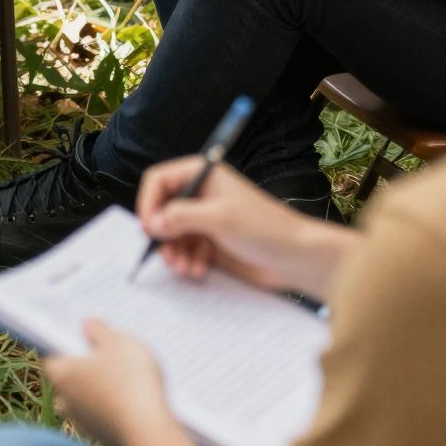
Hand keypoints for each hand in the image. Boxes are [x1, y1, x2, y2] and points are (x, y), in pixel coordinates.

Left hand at [45, 320, 170, 445]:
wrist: (148, 431)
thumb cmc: (130, 379)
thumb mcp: (118, 343)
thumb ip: (100, 331)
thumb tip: (86, 325)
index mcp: (61, 373)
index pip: (54, 356)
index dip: (70, 346)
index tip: (85, 337)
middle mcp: (65, 401)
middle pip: (70, 379)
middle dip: (86, 369)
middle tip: (111, 354)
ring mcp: (82, 423)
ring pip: (87, 400)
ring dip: (101, 391)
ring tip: (129, 377)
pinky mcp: (102, 439)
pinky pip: (104, 418)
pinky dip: (114, 409)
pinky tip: (136, 400)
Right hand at [136, 157, 322, 290]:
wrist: (297, 258)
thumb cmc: (266, 228)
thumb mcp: (220, 218)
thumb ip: (181, 217)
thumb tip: (152, 223)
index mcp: (203, 175)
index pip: (160, 180)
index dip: (149, 203)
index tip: (149, 228)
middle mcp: (202, 194)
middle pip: (163, 210)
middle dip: (163, 234)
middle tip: (167, 255)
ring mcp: (207, 219)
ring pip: (173, 233)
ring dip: (175, 252)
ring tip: (185, 268)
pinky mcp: (212, 241)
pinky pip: (187, 249)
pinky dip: (189, 260)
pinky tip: (199, 270)